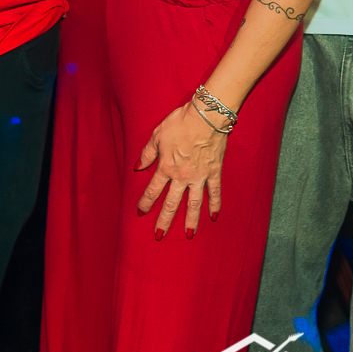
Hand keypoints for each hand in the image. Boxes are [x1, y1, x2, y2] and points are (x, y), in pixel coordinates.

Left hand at [136, 100, 228, 237]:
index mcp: (166, 167)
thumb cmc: (180, 122)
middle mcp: (182, 176)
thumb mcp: (157, 135)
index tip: (141, 213)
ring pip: (194, 203)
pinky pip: (214, 192)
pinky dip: (214, 204)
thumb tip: (137, 166)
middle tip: (159, 235)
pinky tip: (213, 216)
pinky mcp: (214, 172)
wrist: (207, 116)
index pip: (153, 190)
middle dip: (164, 220)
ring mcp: (199, 176)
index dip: (146, 203)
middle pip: (172, 203)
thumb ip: (148, 153)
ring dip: (191, 220)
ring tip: (189, 234)